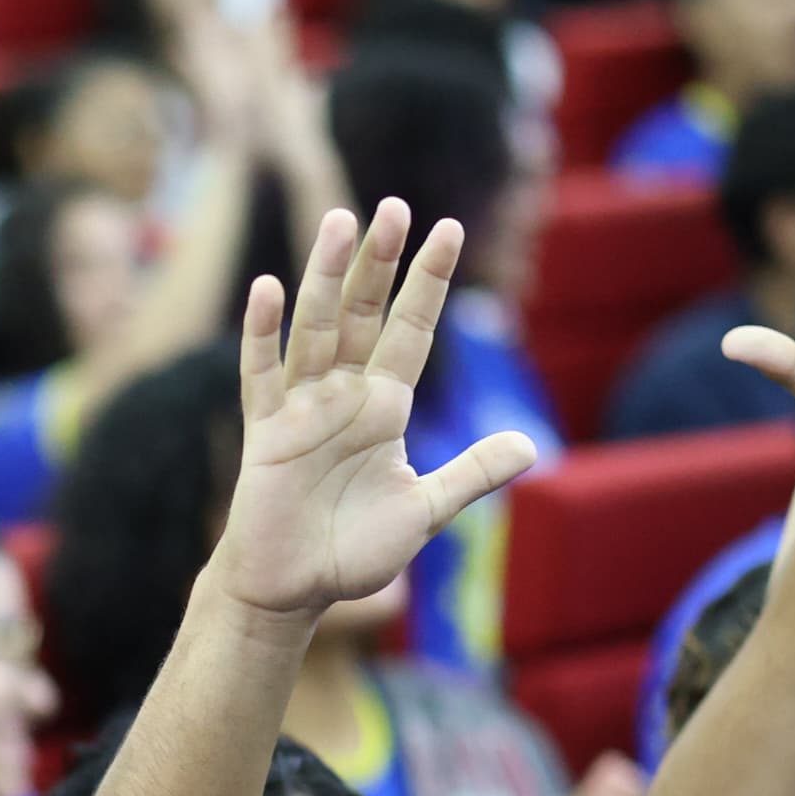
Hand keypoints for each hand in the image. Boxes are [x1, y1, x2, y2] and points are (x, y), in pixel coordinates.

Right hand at [212, 203, 538, 623]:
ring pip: (316, 328)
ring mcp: (302, 408)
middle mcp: (344, 395)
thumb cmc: (351, 552)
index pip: (412, 330)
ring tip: (342, 223)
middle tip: (395, 206)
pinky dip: (262, 333)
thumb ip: (471, 475)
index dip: (429, 282)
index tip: (450, 229)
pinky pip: (262, 373)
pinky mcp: (265, 431)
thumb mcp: (424, 510)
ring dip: (328, 277)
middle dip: (380, 262)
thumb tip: (532, 447)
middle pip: (364, 314)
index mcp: (384, 407)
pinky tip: (267, 288)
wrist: (292, 589)